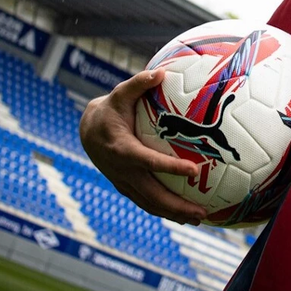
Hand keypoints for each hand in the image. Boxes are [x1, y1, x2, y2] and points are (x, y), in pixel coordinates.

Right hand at [79, 69, 206, 224]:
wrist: (87, 131)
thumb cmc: (109, 109)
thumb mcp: (119, 93)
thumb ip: (138, 84)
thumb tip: (160, 72)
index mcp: (121, 149)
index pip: (148, 161)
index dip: (170, 168)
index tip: (194, 171)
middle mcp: (122, 171)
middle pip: (151, 194)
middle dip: (177, 205)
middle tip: (202, 211)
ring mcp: (124, 182)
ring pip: (150, 203)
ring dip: (174, 213)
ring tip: (200, 218)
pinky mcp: (127, 187)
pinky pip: (147, 202)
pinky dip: (166, 211)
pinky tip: (187, 214)